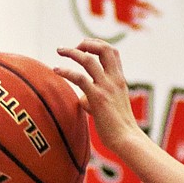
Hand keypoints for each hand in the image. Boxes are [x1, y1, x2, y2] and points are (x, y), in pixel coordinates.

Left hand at [54, 40, 143, 157]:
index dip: (98, 45)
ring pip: (88, 59)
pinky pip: (79, 78)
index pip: (113, 52)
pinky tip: (56, 70)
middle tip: (74, 47)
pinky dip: (66, 71)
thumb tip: (82, 99)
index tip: (85, 48)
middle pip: (104, 49)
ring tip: (60, 50)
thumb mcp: (111, 108)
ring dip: (72, 52)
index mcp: (120, 80)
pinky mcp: (97, 98)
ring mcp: (106, 87)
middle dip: (87, 43)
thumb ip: (96, 99)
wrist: (127, 139)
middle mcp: (114, 80)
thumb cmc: (119, 128)